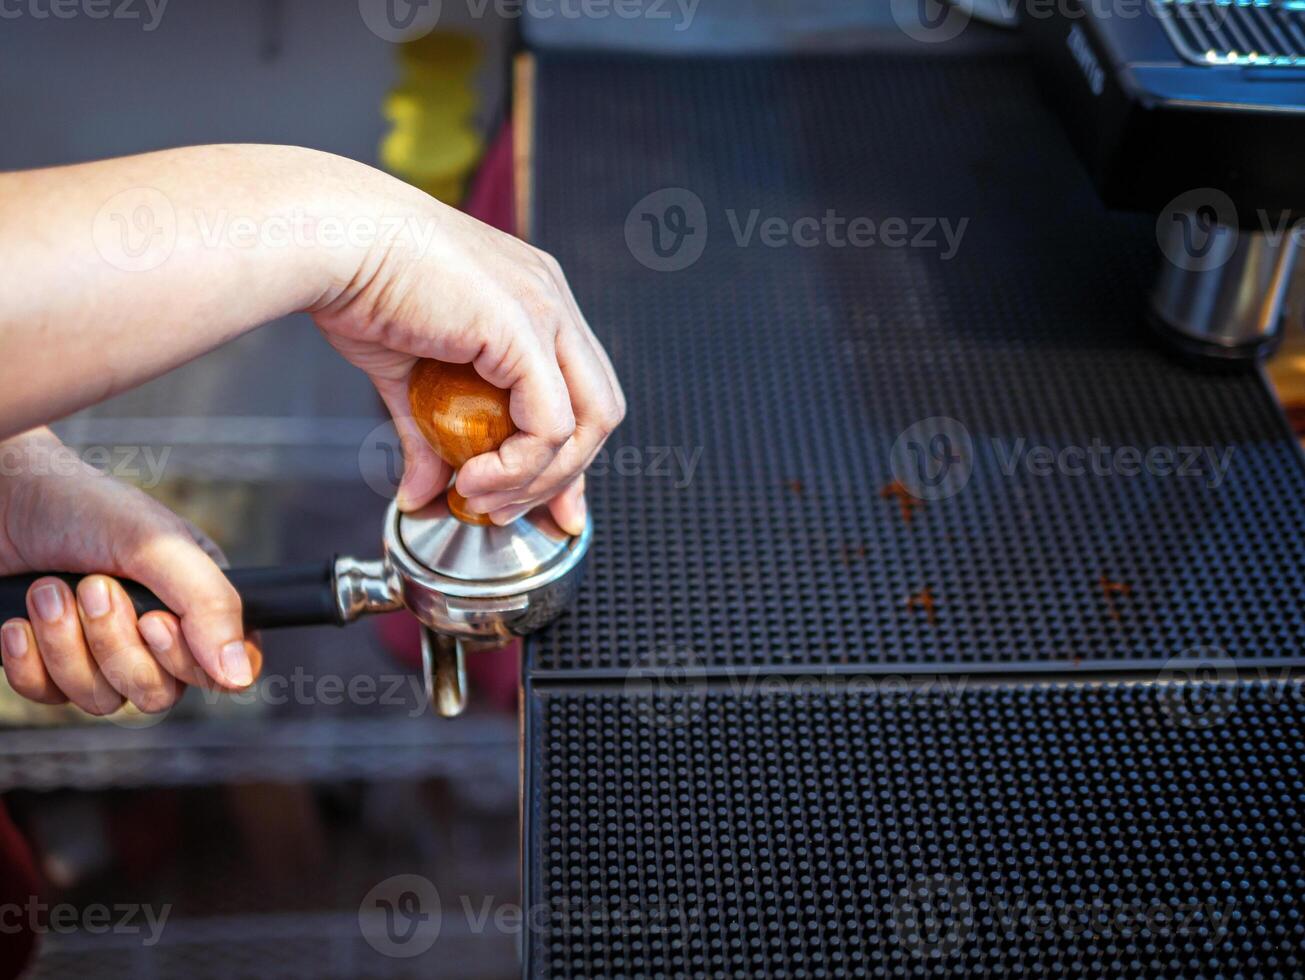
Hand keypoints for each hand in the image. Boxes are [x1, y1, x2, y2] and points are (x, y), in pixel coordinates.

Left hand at [0, 429, 259, 714]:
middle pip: (159, 692)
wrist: (0, 498)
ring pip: (103, 701)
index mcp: (197, 600)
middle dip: (114, 644)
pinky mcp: (52, 665)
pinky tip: (18, 621)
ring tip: (46, 590)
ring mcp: (103, 654)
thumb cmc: (82, 507)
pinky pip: (51, 699)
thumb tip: (241, 676)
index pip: (222, 670)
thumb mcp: (158, 545)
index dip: (188, 660)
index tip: (154, 622)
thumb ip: (210, 604)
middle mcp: (156, 633)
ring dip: (65, 645)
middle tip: (92, 587)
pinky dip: (29, 662)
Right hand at [311, 180, 624, 533]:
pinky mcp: (523, 329)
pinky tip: (472, 478)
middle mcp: (551, 299)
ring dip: (539, 480)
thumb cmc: (357, 284)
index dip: (570, 458)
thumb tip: (421, 494)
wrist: (330, 240)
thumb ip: (426, 436)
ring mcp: (545, 310)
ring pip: (587, 422)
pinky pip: (549, 424)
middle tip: (509, 511)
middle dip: (565, 476)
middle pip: (600, 410)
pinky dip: (519, 467)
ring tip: (480, 499)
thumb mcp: (405, 377)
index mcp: (533, 300)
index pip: (582, 392)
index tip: (548, 507)